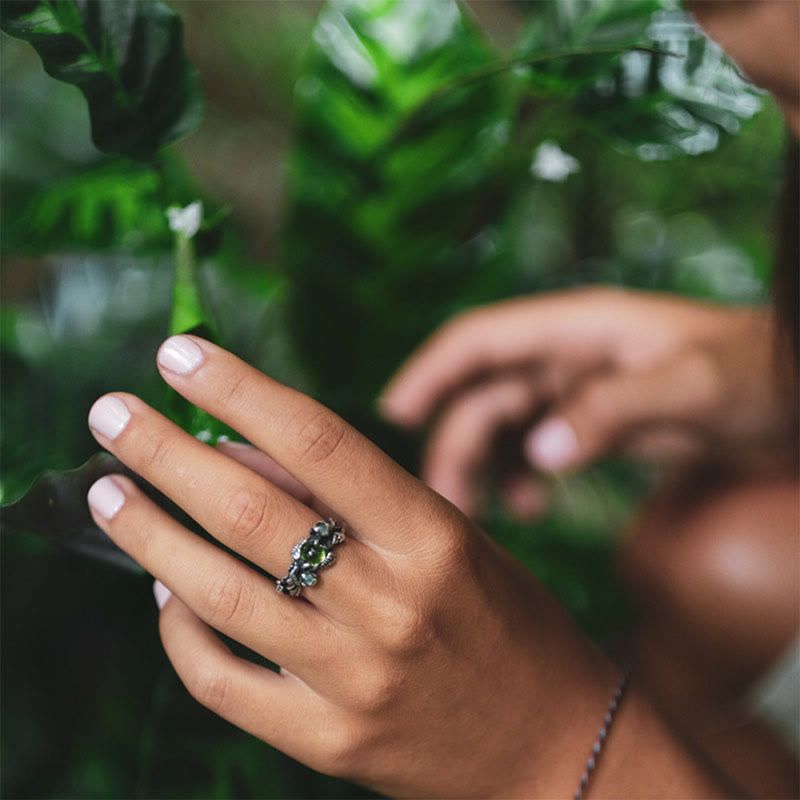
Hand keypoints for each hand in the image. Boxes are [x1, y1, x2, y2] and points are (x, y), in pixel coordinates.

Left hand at [85, 335, 621, 797]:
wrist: (551, 747)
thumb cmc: (508, 625)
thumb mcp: (452, 540)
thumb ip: (357, 502)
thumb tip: (248, 456)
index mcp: (432, 539)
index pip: (319, 442)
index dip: (241, 390)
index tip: (181, 356)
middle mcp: (389, 605)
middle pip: (250, 512)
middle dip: (165, 453)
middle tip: (111, 412)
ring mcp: (352, 679)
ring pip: (218, 594)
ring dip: (149, 533)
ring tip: (106, 491)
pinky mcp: (325, 740)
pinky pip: (222, 683)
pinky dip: (177, 632)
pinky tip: (160, 592)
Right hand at [379, 287, 794, 519]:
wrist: (799, 391)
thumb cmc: (761, 374)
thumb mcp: (694, 388)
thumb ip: (614, 412)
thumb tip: (539, 452)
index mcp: (578, 329)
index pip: (481, 340)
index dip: (430, 371)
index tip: (393, 414)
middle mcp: (565, 356)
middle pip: (484, 396)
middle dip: (457, 447)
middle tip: (448, 507)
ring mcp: (576, 389)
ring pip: (503, 427)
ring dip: (484, 469)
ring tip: (485, 517)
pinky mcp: (590, 421)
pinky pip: (535, 448)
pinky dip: (522, 478)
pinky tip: (534, 508)